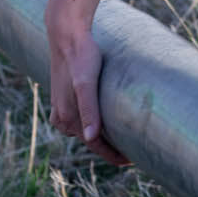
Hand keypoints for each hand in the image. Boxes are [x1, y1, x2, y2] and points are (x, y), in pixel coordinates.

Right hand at [48, 23, 129, 165]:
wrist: (66, 36)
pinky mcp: (62, 99)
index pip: (97, 147)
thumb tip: (91, 138)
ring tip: (123, 138)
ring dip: (102, 138)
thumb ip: (89, 110)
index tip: (136, 160)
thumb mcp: (86, 84)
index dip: (117, 156)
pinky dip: (92, 125)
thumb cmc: (81, 58)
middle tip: (136, 151)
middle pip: (92, 141)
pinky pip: (79, 120)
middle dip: (111, 148)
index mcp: (69, 119)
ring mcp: (61, 110)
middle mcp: (62, 119)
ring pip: (85, 132)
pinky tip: (103, 120)